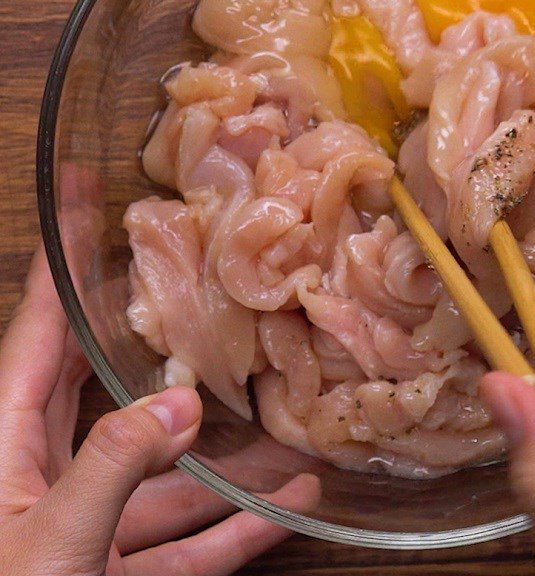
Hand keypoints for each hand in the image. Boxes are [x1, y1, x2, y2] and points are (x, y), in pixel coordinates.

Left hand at [0, 242, 320, 575]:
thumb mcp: (52, 541)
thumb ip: (115, 465)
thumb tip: (183, 404)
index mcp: (3, 451)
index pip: (36, 340)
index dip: (60, 278)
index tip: (76, 215)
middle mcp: (43, 479)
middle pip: (100, 389)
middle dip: (144, 341)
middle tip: (180, 291)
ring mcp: (85, 527)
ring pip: (161, 477)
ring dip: (223, 459)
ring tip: (276, 423)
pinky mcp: (115, 574)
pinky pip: (183, 543)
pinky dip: (234, 528)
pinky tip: (285, 508)